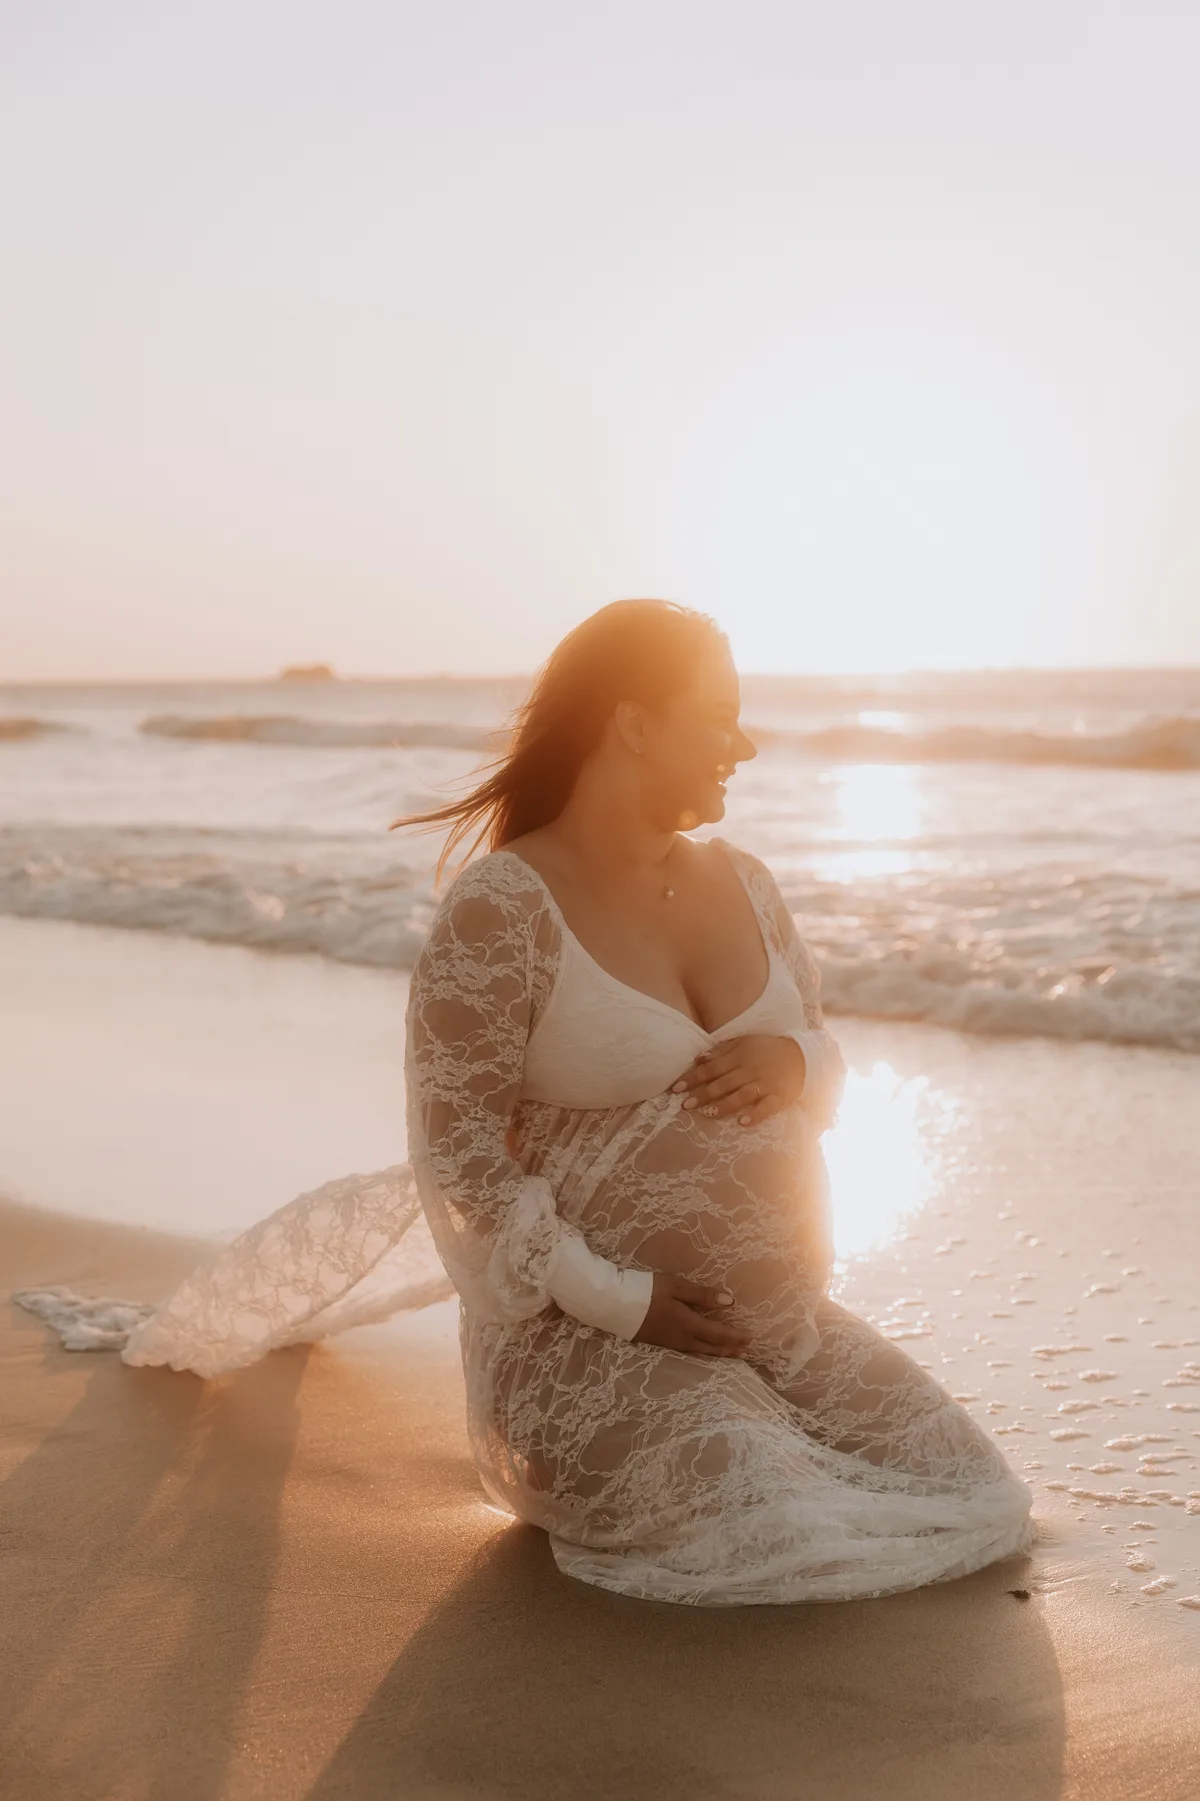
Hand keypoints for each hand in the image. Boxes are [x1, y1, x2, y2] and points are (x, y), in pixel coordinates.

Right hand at [632, 1273, 752, 1357]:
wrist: (615, 1304)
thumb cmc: (647, 1290)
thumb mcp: (676, 1287)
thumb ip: (703, 1295)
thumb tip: (730, 1302)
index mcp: (688, 1324)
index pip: (718, 1334)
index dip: (735, 1337)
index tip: (750, 1338)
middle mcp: (681, 1339)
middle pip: (711, 1348)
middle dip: (730, 1349)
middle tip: (746, 1351)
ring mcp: (669, 1343)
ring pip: (700, 1352)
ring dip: (718, 1353)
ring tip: (730, 1354)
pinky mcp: (659, 1343)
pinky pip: (688, 1352)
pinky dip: (703, 1353)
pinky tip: (703, 1351)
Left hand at [669, 1033, 805, 1125]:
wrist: (803, 1055)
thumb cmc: (769, 1050)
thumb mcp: (745, 1043)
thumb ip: (722, 1050)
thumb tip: (698, 1059)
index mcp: (740, 1055)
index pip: (712, 1068)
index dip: (693, 1078)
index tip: (676, 1088)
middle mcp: (751, 1069)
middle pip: (723, 1083)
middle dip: (703, 1094)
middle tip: (685, 1105)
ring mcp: (766, 1083)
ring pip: (742, 1095)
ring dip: (724, 1105)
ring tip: (707, 1113)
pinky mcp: (780, 1096)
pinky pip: (767, 1107)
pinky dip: (755, 1114)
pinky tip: (742, 1122)